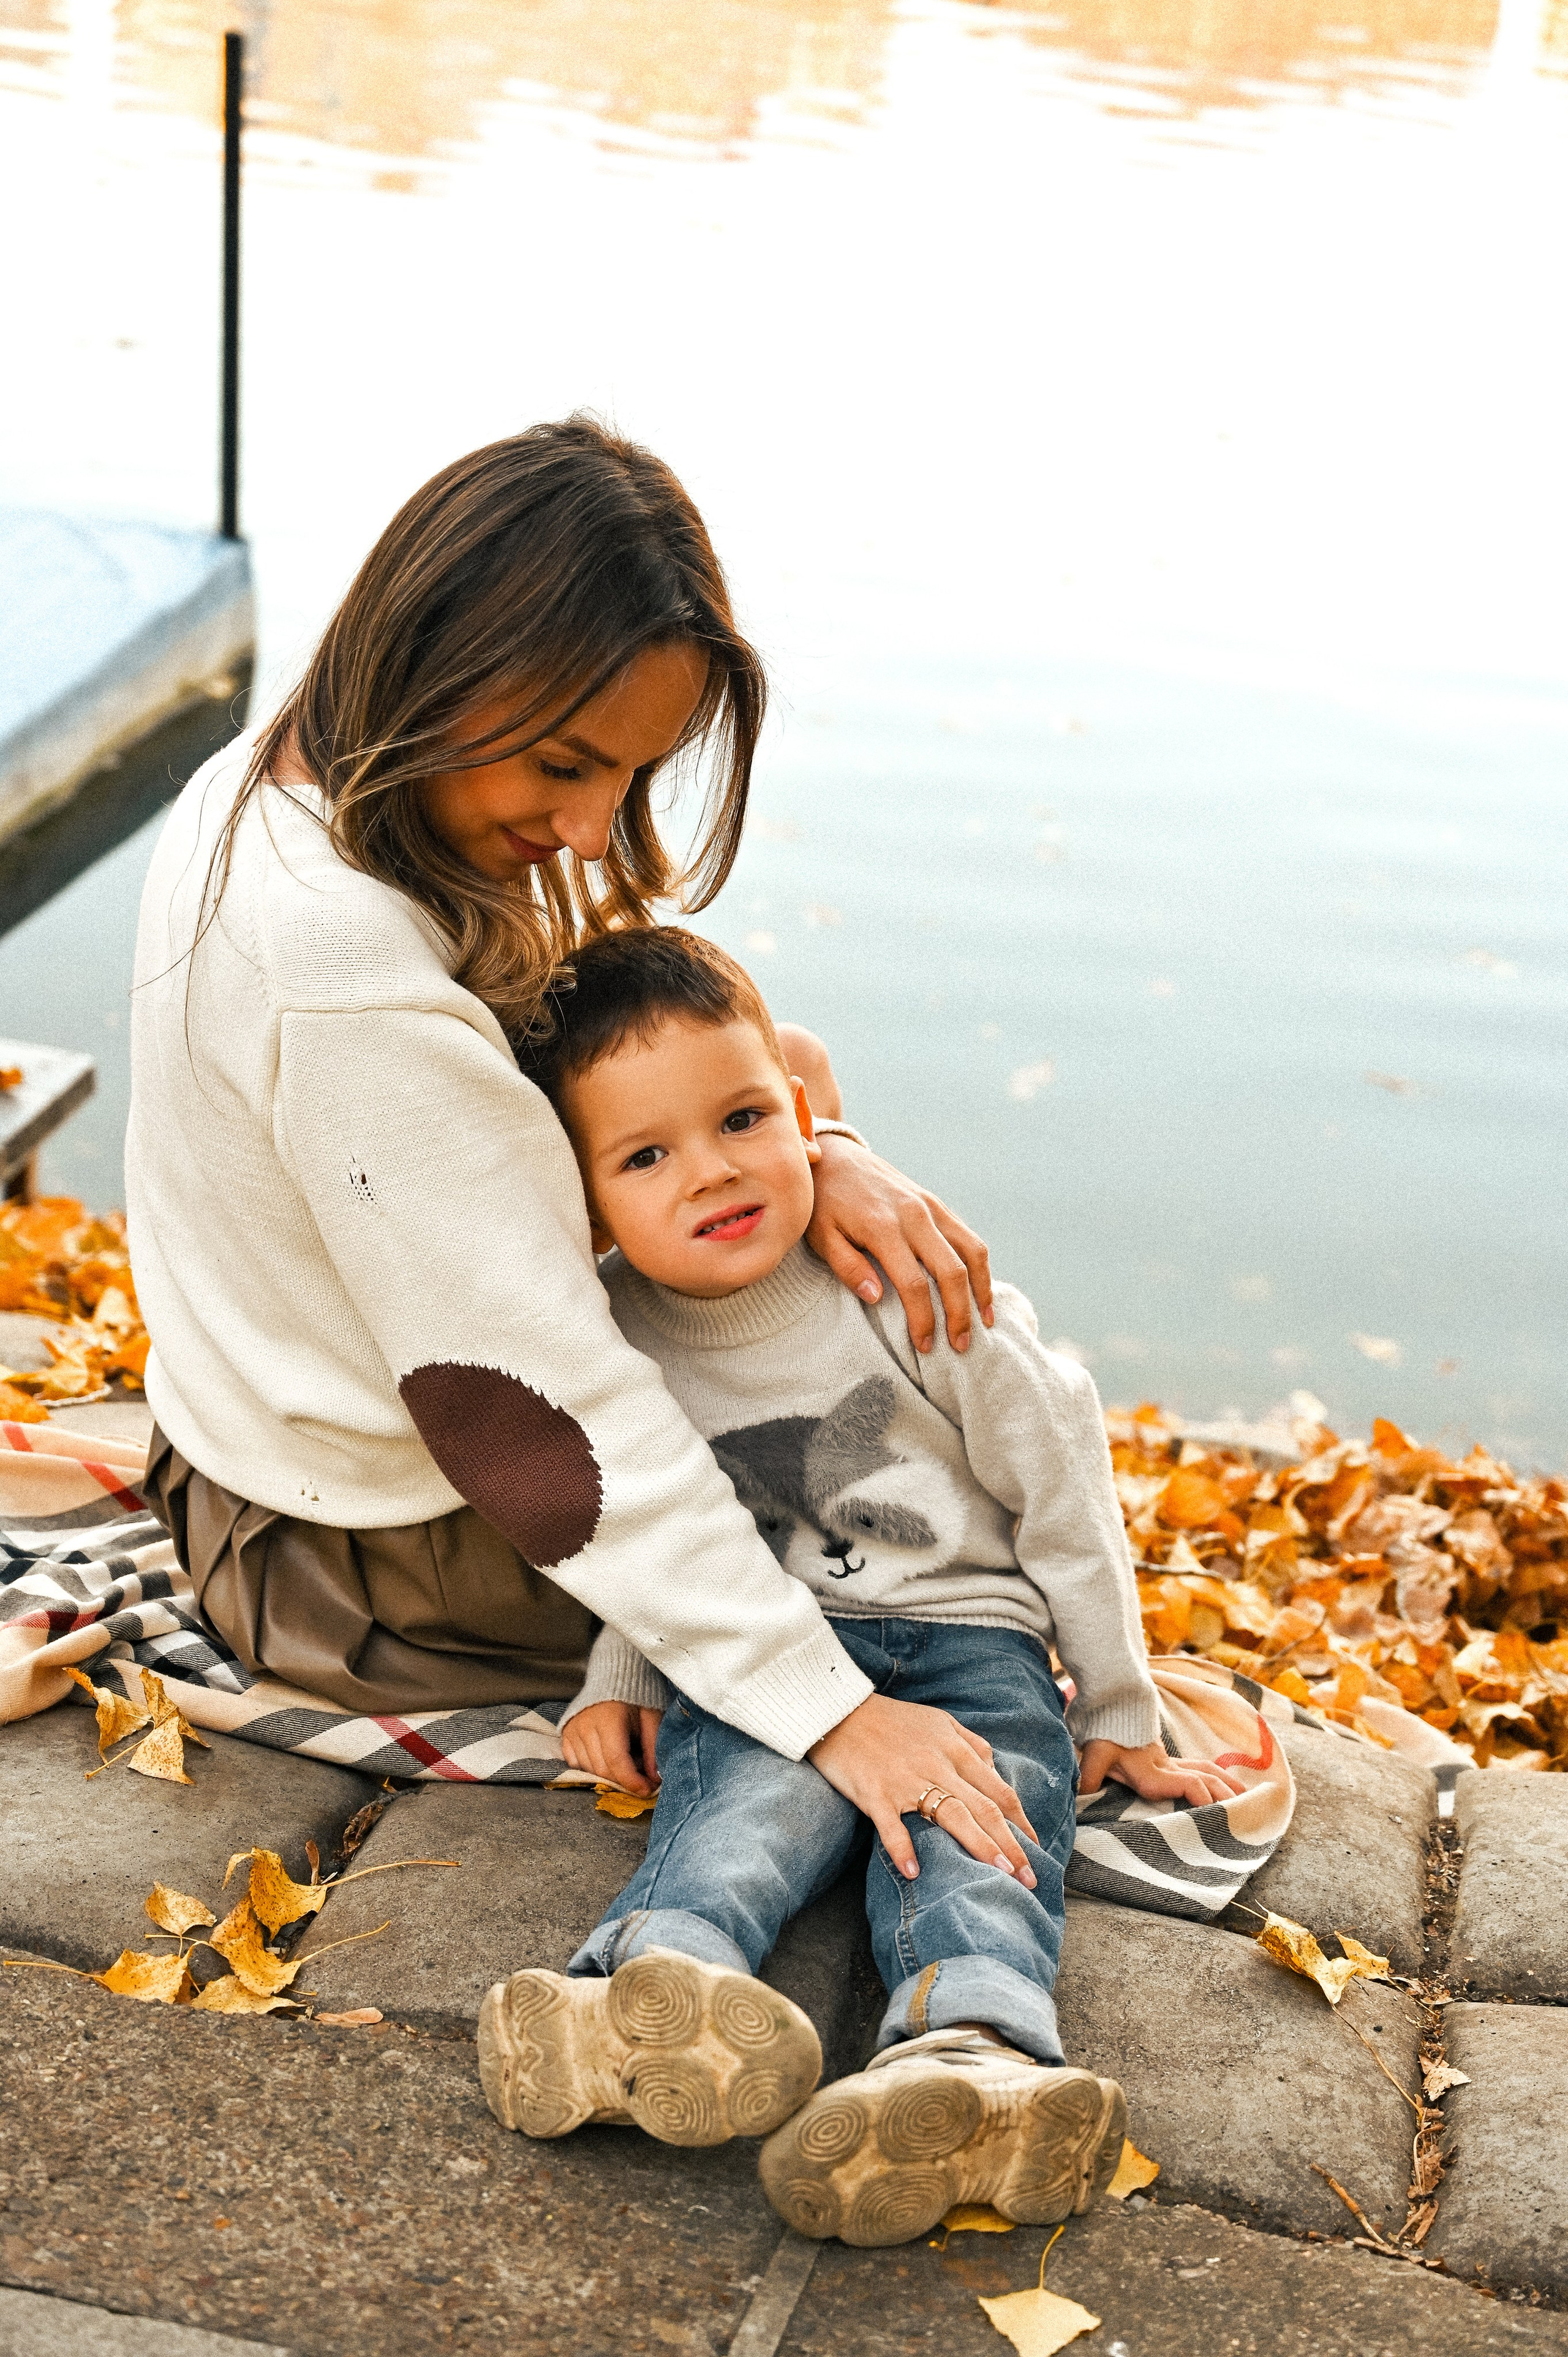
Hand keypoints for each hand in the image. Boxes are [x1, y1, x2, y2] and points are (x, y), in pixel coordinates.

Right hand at [560, 1701, 662, 1793]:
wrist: (614, 1677)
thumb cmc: (635, 1697)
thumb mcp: (651, 1717)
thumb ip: (653, 1748)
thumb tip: (654, 1779)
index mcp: (608, 1718)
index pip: (616, 1760)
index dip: (632, 1780)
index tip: (647, 1790)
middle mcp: (585, 1726)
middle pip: (602, 1769)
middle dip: (624, 1780)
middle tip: (642, 1777)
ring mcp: (572, 1730)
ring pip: (589, 1769)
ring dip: (609, 1775)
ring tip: (627, 1762)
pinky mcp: (565, 1735)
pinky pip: (575, 1764)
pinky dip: (592, 1769)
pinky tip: (607, 1760)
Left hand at [807, 1133, 992, 1354]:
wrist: (834, 1157)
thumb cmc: (823, 1204)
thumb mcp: (821, 1237)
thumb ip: (847, 1267)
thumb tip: (877, 1297)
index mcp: (883, 1227)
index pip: (913, 1284)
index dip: (923, 1320)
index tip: (924, 1346)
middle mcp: (914, 1215)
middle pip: (952, 1271)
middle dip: (960, 1313)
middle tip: (961, 1346)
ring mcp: (930, 1207)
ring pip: (972, 1251)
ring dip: (982, 1290)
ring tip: (984, 1323)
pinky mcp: (936, 1203)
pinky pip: (968, 1237)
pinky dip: (980, 1266)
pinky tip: (980, 1291)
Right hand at [809, 1692, 1037, 1882]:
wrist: (838, 1710)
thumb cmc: (890, 1719)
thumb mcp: (939, 1721)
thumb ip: (971, 1745)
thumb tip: (994, 1772)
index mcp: (955, 1749)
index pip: (998, 1791)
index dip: (1021, 1822)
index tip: (1036, 1850)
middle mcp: (938, 1764)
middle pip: (984, 1808)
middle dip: (1011, 1844)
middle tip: (1029, 1878)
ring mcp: (906, 1779)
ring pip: (952, 1815)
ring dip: (979, 1846)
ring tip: (999, 1874)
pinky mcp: (875, 1792)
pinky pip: (892, 1825)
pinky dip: (903, 1848)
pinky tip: (913, 1872)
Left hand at [1078, 1738, 1244, 1808]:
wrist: (1110, 1708)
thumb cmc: (1103, 1734)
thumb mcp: (1093, 1755)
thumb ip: (1088, 1776)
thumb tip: (1078, 1797)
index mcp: (1154, 1772)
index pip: (1189, 1784)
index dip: (1203, 1798)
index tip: (1215, 1815)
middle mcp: (1168, 1768)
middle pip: (1207, 1779)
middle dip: (1227, 1796)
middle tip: (1247, 1815)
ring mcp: (1171, 1764)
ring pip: (1209, 1772)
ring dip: (1228, 1784)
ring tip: (1248, 1800)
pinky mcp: (1169, 1762)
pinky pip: (1201, 1768)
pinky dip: (1219, 1777)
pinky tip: (1229, 1787)